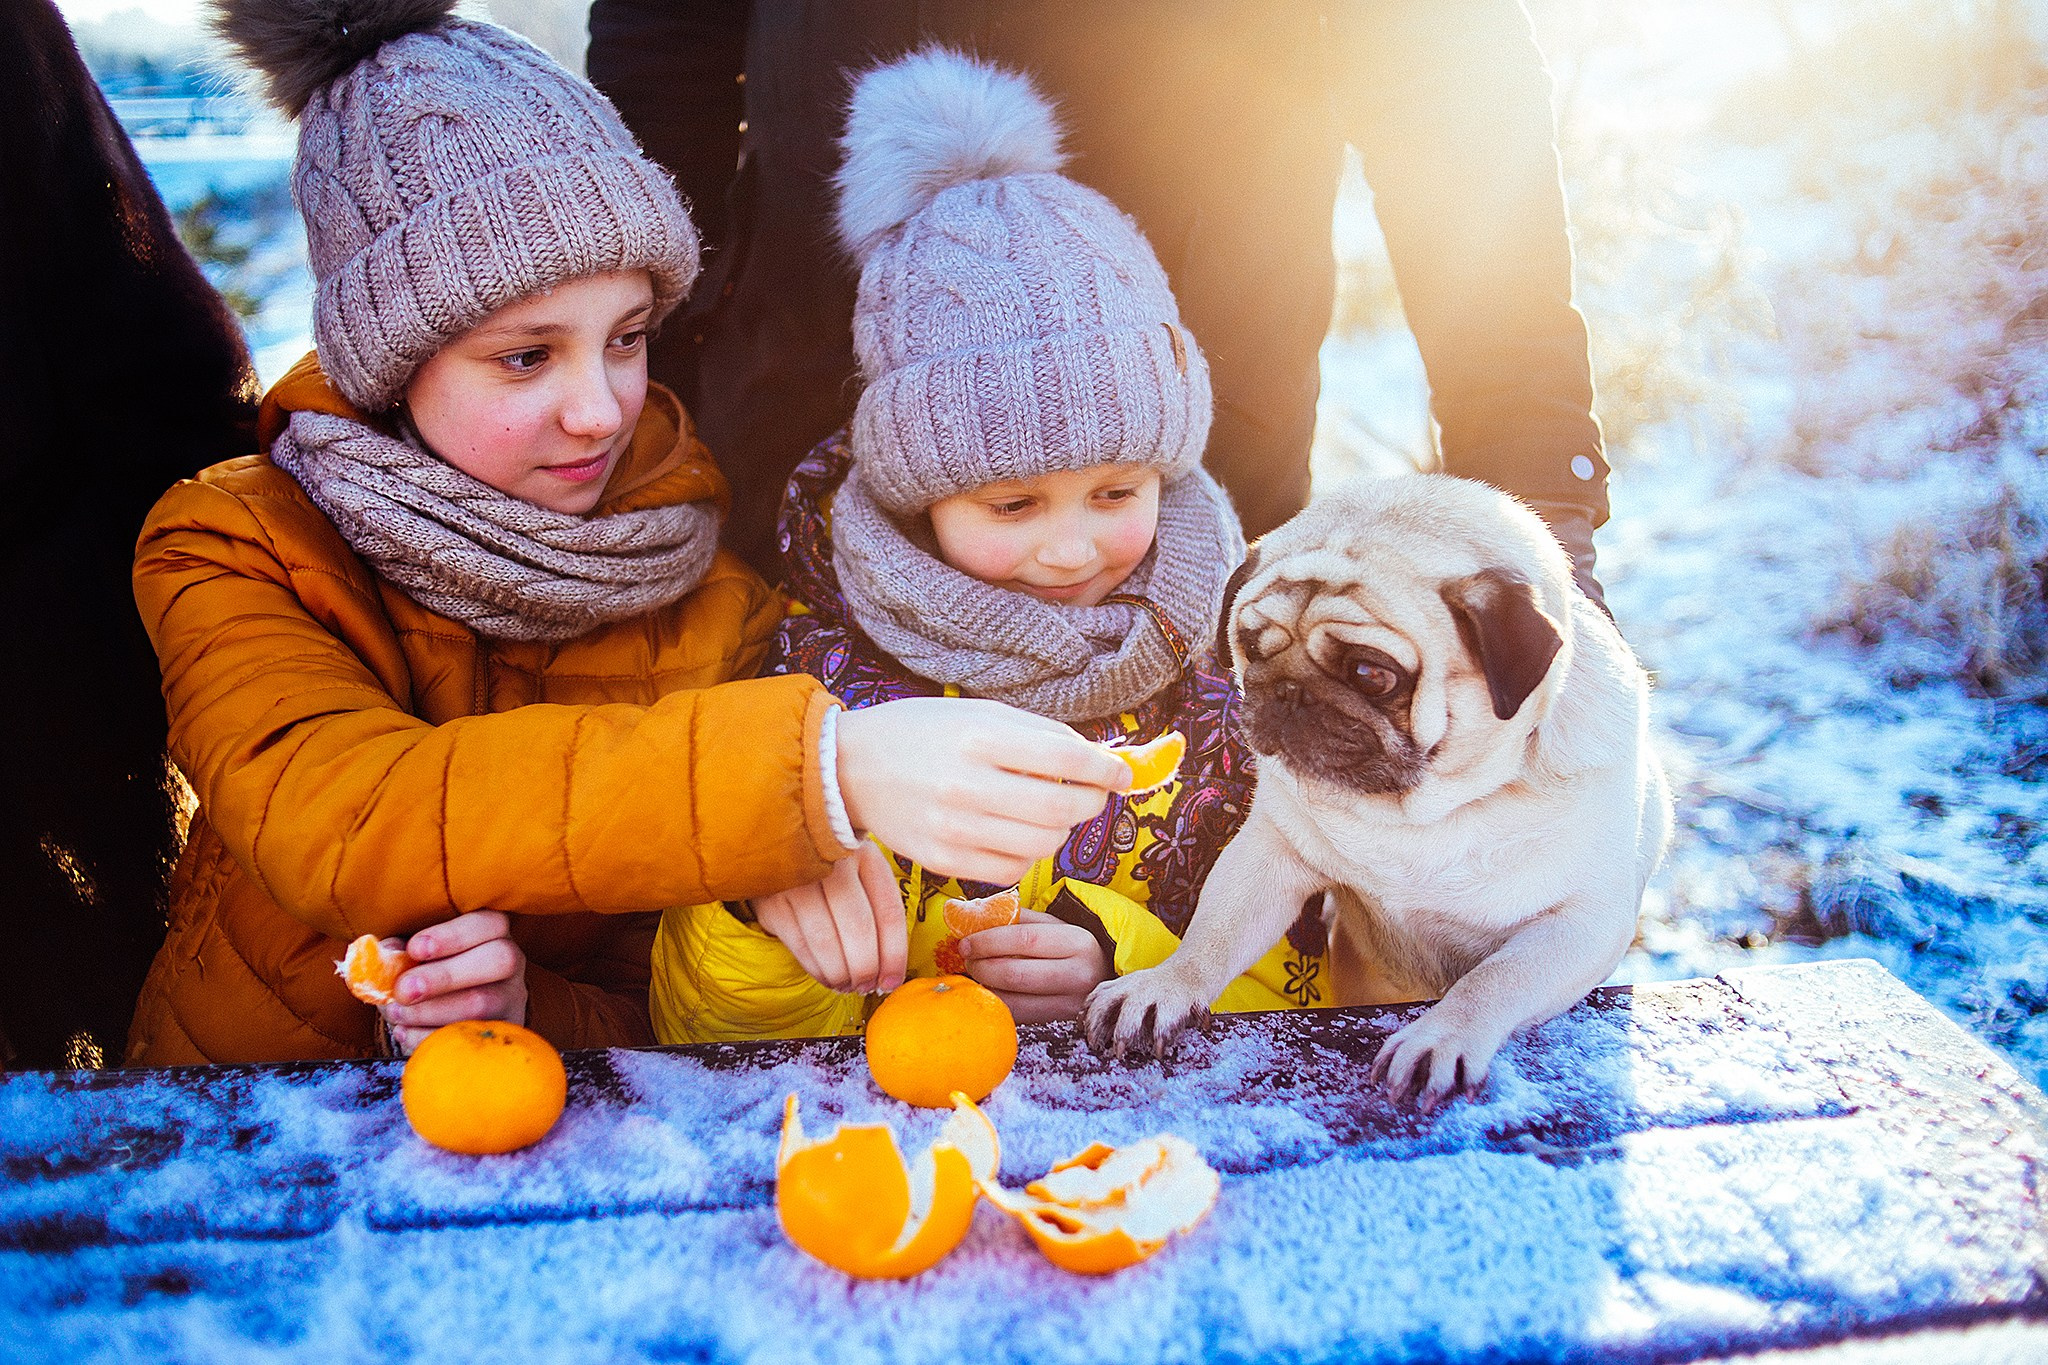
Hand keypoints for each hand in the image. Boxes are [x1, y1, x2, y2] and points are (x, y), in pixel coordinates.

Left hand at [380, 910, 527, 1055]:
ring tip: (396, 1013)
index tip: (414, 949)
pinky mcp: (502, 1033)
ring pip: (483, 1005)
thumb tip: (383, 953)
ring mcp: (511, 1000)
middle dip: (445, 976)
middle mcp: (511, 963)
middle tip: (404, 990)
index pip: (490, 923)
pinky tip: (405, 1032)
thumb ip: (400, 951)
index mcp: (493, 933)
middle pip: (499, 960)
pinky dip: (429, 1038)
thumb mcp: (416, 955)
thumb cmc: (431, 972)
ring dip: (430, 1011)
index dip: (453, 935)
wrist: (447, 1013)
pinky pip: (472, 1039)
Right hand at [752, 840, 907, 993]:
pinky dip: (816, 969)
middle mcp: (833, 861)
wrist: (778, 849)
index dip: (894, 954)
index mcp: (866, 855)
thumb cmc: (833, 872)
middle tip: (867, 986)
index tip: (892, 981)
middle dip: (866, 968)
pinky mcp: (772, 899)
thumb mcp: (863, 875)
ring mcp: (799, 879)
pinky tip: (826, 977)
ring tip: (847, 985)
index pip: (888, 912)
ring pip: (826, 940)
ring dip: (840, 974)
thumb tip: (892, 972)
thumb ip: (881, 910)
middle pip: (858, 927)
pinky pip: (800, 945)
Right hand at [835, 698, 1129, 883]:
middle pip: (1060, 810)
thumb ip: (1040, 734)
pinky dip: (1028, 853)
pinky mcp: (942, 861)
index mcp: (979, 737)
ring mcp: (953, 828)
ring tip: (1047, 813)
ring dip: (1061, 830)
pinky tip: (1015, 834)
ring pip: (1042, 845)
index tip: (1121, 775)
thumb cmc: (923, 733)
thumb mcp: (979, 713)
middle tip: (1092, 795)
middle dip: (1091, 803)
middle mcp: (966, 784)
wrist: (851, 768)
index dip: (1106, 769)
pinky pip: (1011, 869)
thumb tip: (1100, 758)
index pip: (1066, 759)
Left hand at [959, 908, 1110, 1024]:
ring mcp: (1070, 1005)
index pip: (1025, 940)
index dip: (989, 941)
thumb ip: (1018, 919)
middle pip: (1016, 975)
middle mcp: (1078, 976)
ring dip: (986, 989)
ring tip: (977, 975)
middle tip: (968, 959)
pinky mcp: (1060, 1025)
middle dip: (982, 967)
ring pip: (1014, 1002)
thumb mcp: (1054, 925)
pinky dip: (998, 1004)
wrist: (1104, 978)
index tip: (966, 942)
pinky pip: (1019, 1018)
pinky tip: (991, 992)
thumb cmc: (1071, 948)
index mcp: (1077, 942)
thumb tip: (975, 915)